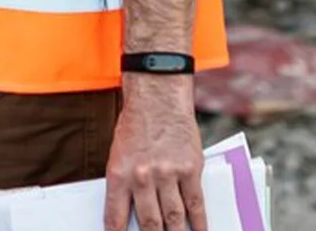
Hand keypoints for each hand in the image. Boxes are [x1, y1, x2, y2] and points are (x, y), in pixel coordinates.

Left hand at [103, 80, 206, 230]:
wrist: (157, 96)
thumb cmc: (136, 124)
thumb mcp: (119, 152)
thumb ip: (125, 183)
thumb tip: (131, 212)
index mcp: (119, 172)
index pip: (116, 215)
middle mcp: (142, 176)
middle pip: (150, 223)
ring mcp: (167, 174)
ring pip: (174, 218)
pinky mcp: (189, 169)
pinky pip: (195, 204)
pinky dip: (200, 224)